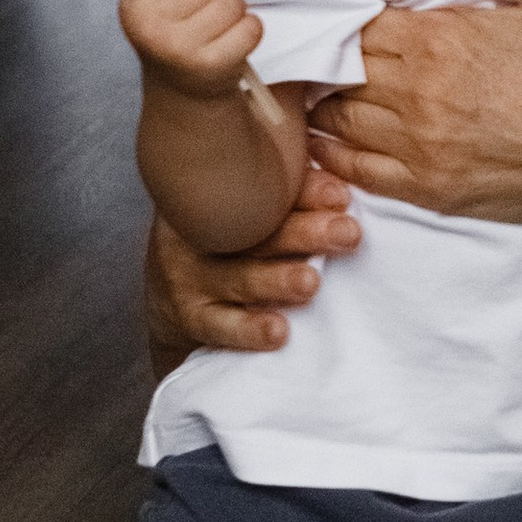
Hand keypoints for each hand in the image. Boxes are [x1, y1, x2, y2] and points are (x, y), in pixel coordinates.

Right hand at [119, 0, 262, 93]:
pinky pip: (251, 27)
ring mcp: (182, 49)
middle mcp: (152, 27)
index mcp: (134, 2)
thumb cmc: (172, 30)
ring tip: (218, 24)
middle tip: (204, 6)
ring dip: (233, 9)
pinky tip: (233, 38)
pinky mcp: (214, 65)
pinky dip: (249, 29)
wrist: (182, 87)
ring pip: (232, 2)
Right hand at [145, 166, 363, 362]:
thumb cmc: (230, 246)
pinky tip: (278, 332)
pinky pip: (221, 326)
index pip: (262, 189)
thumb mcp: (252, 217)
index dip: (305, 190)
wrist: (174, 300)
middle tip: (347, 232)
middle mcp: (197, 232)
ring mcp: (190, 277)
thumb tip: (340, 192)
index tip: (342, 196)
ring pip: (240, 278)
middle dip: (305, 232)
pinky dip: (249, 330)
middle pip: (255, 232)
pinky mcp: (190, 319)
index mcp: (215, 196)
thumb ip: (292, 198)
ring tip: (310, 282)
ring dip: (277, 280)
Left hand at [308, 0, 521, 237]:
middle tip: (331, 52)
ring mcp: (419, 145)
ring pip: (339, 119)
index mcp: (441, 40)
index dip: (351, 17)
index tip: (354, 16)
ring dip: (329, 103)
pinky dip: (334, 155)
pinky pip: (357, 170)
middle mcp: (419, 93)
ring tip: (329, 91)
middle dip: (336, 58)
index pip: (361, 22)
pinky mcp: (427, 188)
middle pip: (343, 68)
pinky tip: (330, 142)